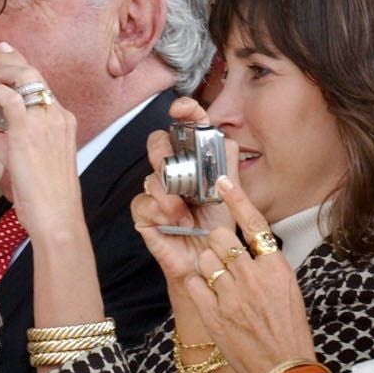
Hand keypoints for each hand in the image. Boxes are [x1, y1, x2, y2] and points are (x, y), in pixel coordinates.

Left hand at [0, 41, 84, 244]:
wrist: (58, 216)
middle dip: (7, 59)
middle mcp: (58, 115)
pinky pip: (9, 97)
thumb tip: (6, 133)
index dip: (20, 65)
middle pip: (33, 71)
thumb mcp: (45, 160)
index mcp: (63, 121)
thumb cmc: (50, 197)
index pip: (41, 82)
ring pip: (23, 76)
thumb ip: (30, 140)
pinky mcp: (28, 131)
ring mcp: (45, 121)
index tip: (4, 54)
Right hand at [132, 98, 241, 288]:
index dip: (184, 112)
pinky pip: (142, 202)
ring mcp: (156, 192)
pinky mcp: (144, 214)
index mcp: (195, 161)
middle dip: (164, 155)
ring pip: (150, 176)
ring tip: (185, 213)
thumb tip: (224, 138)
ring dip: (169, 195)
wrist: (211, 263)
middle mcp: (173, 172)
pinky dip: (159, 211)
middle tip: (179, 175)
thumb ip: (228, 163)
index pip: (186, 127)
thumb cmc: (219, 228)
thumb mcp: (232, 192)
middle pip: (157, 144)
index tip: (181, 109)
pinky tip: (174, 222)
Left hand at [182, 175, 314, 372]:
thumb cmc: (288, 329)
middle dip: (217, 245)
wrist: (282, 369)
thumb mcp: (288, 288)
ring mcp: (232, 296)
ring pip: (204, 260)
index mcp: (276, 267)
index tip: (222, 181)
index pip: (254, 223)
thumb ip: (268, 264)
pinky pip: (196, 284)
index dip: (236, 199)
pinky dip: (200, 286)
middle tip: (224, 259)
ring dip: (208, 266)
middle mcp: (253, 277)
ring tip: (219, 282)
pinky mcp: (214, 315)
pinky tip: (210, 296)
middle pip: (220, 239)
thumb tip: (251, 246)